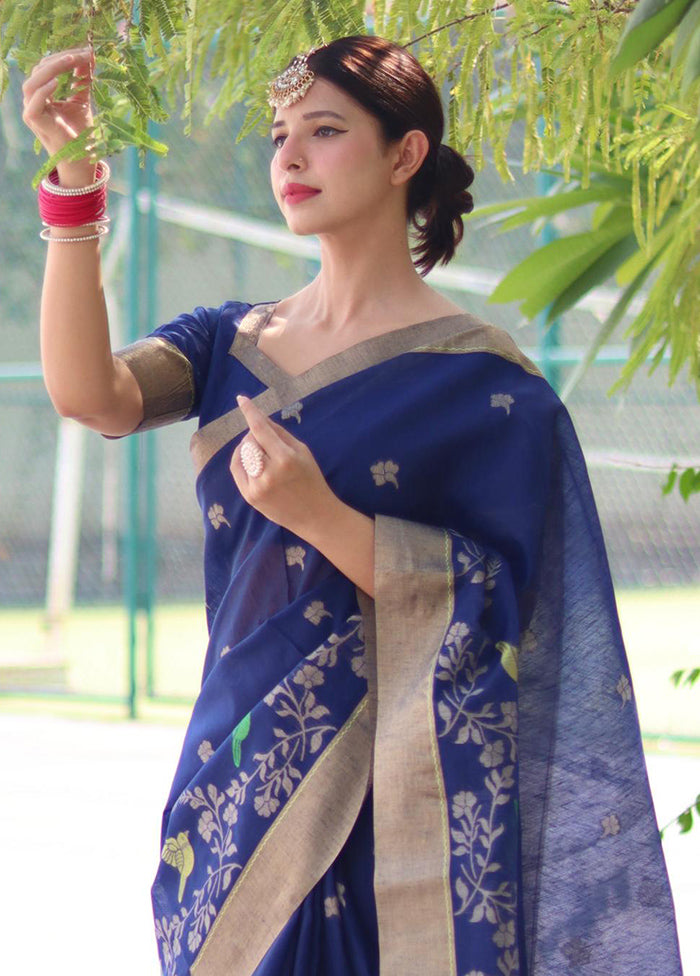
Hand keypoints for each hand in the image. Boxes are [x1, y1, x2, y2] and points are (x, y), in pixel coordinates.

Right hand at [22, 46, 96, 174]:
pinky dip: (43, 91)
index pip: (47, 67)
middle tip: (80, 54)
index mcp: (41, 94)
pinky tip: (57, 82)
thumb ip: (83, 79)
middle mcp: (32, 100)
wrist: (81, 159)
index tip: (84, 51)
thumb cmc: (80, 131)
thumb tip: (89, 55)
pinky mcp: (33, 121)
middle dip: (60, 59)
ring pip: (32, 83)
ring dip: (51, 69)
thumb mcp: (82, 100)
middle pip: (39, 71)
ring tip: (70, 62)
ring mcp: (30, 111)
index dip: (64, 57)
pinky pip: (33, 103)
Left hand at [230, 395, 338, 537]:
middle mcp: (269, 473)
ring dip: (248, 447)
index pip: (261, 429)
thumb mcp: (303, 452)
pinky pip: (237, 469)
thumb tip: (260, 419)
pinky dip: (240, 459)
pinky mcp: (249, 496)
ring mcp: (257, 486)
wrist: (315, 516)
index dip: (250, 412)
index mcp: (286, 459)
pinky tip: (249, 459)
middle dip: (255, 435)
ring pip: (242, 454)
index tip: (241, 399)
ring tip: (261, 453)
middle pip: (250, 441)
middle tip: (267, 441)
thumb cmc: (312, 480)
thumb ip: (281, 434)